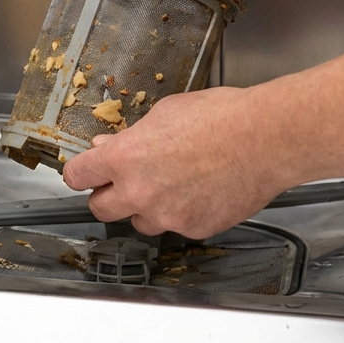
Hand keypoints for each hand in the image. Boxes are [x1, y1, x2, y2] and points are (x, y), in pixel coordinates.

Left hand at [61, 86, 292, 237]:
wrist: (265, 138)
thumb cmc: (221, 117)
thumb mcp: (165, 113)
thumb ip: (131, 136)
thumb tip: (109, 146)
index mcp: (124, 158)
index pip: (78, 176)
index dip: (80, 174)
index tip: (84, 173)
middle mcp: (139, 192)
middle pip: (100, 209)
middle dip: (108, 195)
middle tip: (123, 182)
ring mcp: (167, 216)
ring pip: (140, 222)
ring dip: (146, 208)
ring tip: (171, 184)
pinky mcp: (194, 229)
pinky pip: (176, 227)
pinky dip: (182, 214)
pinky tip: (200, 192)